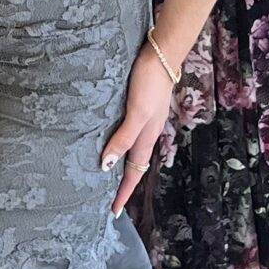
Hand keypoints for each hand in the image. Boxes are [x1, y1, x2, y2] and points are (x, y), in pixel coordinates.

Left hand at [102, 43, 176, 216]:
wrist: (162, 54)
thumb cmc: (149, 82)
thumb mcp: (136, 112)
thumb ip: (123, 138)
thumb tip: (107, 166)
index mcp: (146, 138)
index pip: (133, 173)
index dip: (123, 194)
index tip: (114, 213)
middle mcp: (147, 132)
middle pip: (134, 166)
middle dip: (123, 185)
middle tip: (108, 200)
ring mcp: (146, 120)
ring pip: (133, 151)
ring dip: (122, 166)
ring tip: (108, 177)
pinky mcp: (142, 107)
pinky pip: (130, 135)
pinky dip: (122, 146)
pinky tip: (113, 140)